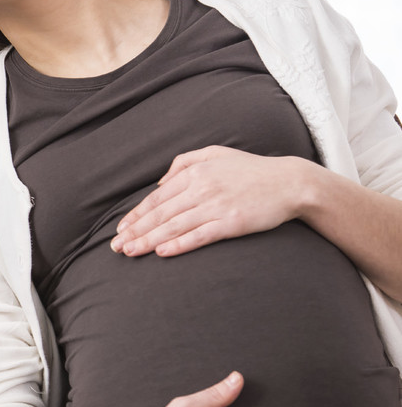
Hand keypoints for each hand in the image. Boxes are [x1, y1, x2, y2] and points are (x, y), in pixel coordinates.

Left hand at [111, 146, 308, 257]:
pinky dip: (179, 244)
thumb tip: (159, 182)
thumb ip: (184, 163)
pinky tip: (162, 252)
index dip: (137, 215)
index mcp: (195, 173)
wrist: (291, 182)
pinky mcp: (232, 222)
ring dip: (149, 240)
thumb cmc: (251, 169)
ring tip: (130, 252)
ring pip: (174, 226)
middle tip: (116, 247)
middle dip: (135, 231)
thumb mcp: (215, 154)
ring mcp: (216, 205)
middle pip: (161, 214)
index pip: (157, 198)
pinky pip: (200, 235)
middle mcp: (202, 188)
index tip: (121, 229)